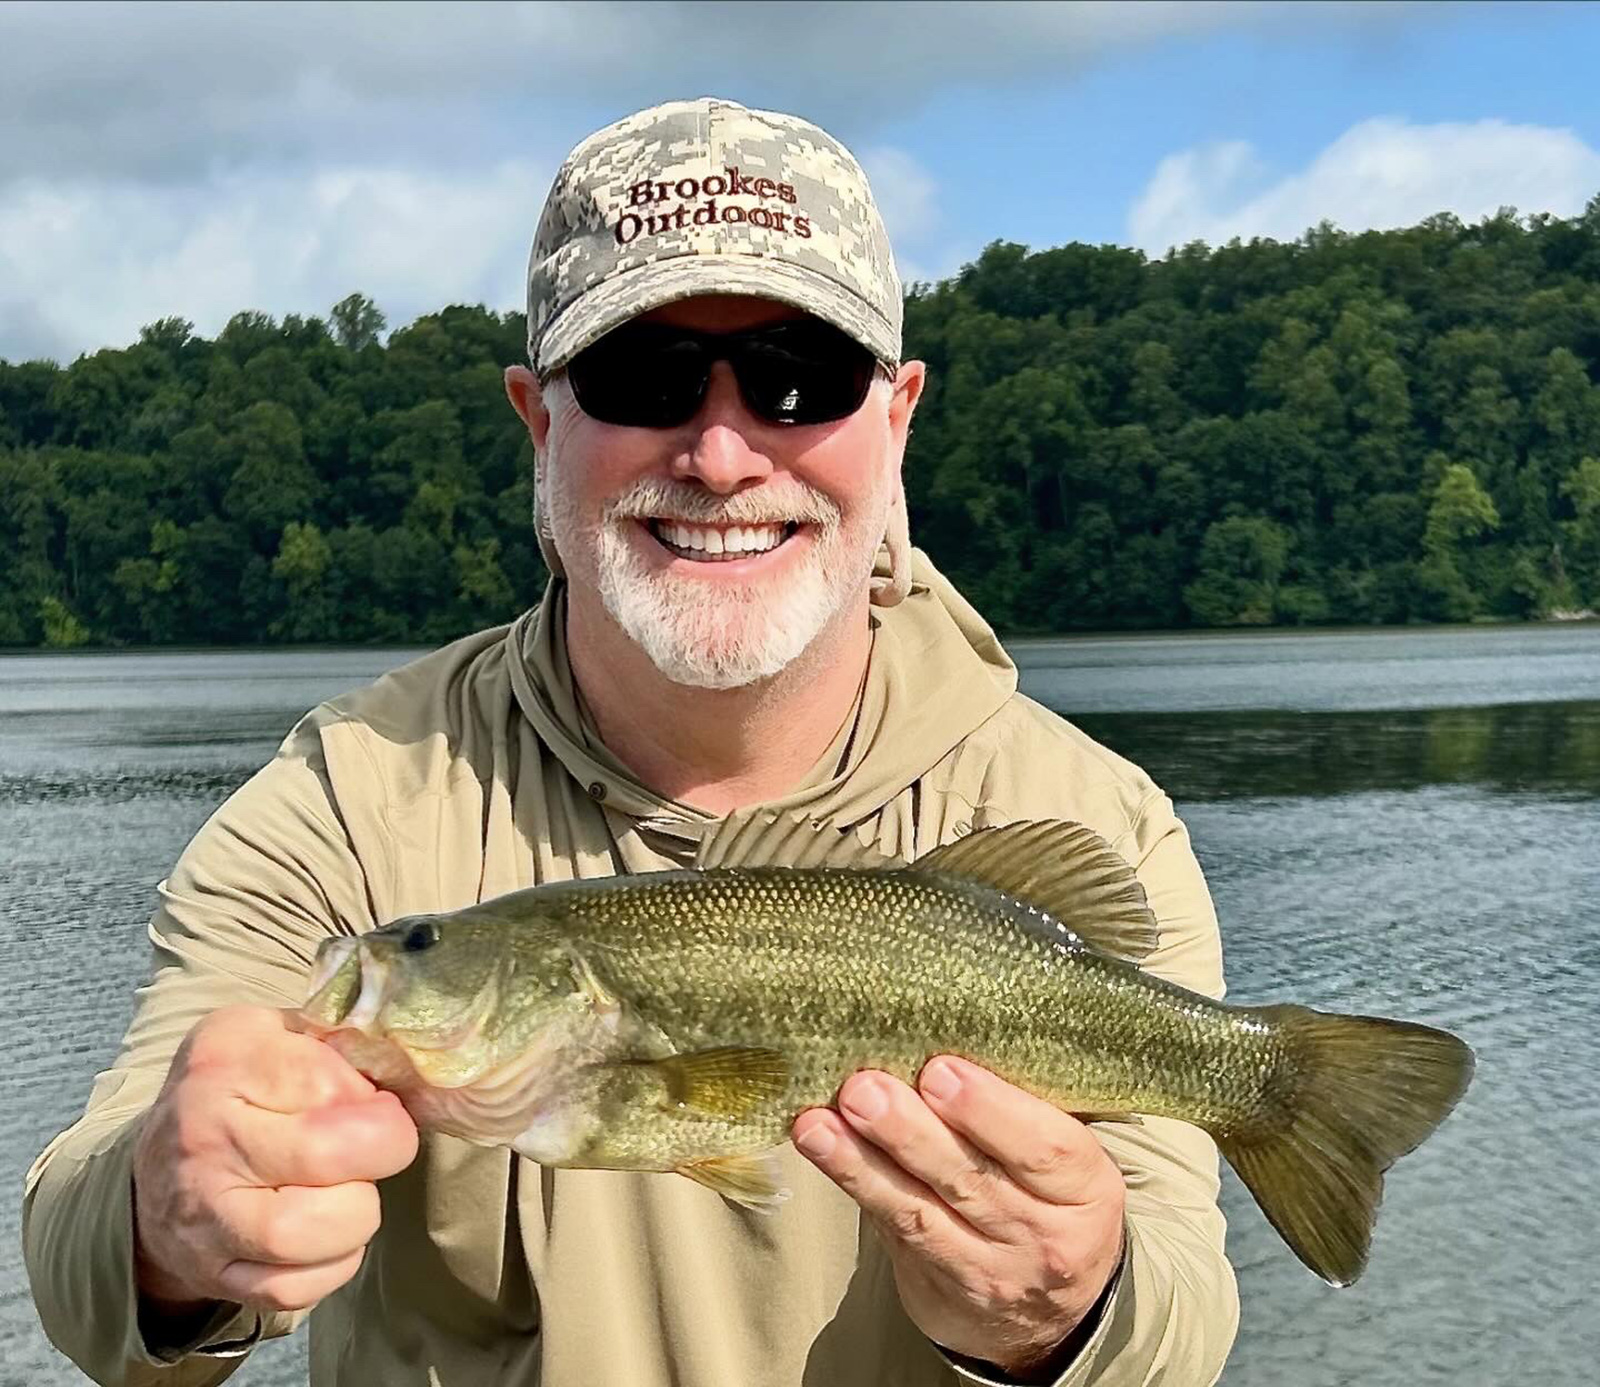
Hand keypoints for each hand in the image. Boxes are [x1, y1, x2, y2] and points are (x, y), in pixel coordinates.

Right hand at [132, 1005, 418, 1317]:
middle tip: (378, 1147)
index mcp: (226, 1059)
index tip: (372, 1101)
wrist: (157, 1167)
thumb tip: (407, 1068)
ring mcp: (203, 1211)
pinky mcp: (211, 1273)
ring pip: (307, 1232)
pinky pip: (293, 1289)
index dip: (372, 1097)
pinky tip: (331, 1236)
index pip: (327, 1080)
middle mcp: (205, 1134)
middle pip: (325, 1153)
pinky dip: (332, 1265)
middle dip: (381, 1151)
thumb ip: (340, 1037)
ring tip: (350, 1192)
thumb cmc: (241, 1090)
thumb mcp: (278, 1033)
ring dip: (356, 1214)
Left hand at [793, 1057, 1124, 1377]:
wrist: (1051, 1307)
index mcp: (1085, 1187)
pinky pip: (892, 1231)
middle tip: (865, 1089)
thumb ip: (1020, 1104)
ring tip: (818, 1122)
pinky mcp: (937, 1287)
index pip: (1043, 1149)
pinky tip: (818, 1146)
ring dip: (860, 1163)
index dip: (989, 1109)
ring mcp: (988, 1270)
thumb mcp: (1062, 1149)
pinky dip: (852, 1184)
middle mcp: (1042, 1236)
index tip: (939, 1070)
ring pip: (919, 1212)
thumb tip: (944, 1031)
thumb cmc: (1050, 1192)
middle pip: (970, 1179)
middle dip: (910, 1131)